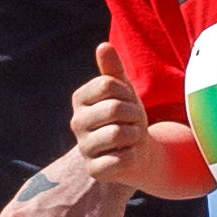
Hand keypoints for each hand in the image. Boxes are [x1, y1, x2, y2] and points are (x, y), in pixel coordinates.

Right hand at [71, 45, 157, 185]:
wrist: (141, 152)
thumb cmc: (129, 117)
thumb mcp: (124, 91)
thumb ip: (113, 70)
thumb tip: (103, 46)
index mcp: (80, 99)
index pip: (108, 84)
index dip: (127, 93)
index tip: (128, 102)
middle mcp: (76, 123)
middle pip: (114, 109)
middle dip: (134, 115)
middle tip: (134, 122)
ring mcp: (83, 148)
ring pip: (118, 134)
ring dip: (135, 135)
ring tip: (131, 139)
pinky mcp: (94, 170)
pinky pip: (120, 160)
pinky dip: (132, 157)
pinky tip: (128, 156)